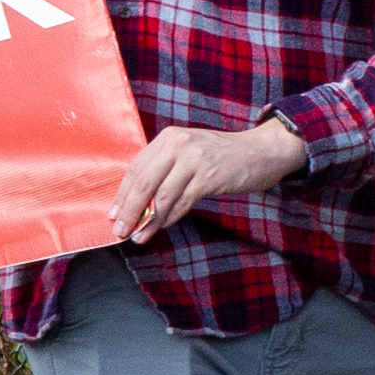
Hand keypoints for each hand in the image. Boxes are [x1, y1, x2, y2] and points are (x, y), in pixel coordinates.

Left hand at [111, 116, 306, 241]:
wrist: (262, 151)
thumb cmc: (221, 156)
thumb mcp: (188, 153)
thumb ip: (164, 169)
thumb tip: (138, 200)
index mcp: (167, 138)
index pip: (136, 169)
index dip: (123, 194)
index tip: (113, 214)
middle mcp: (177, 145)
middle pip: (144, 182)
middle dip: (129, 209)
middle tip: (120, 229)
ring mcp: (194, 160)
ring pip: (162, 195)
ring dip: (148, 219)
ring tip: (138, 235)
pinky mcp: (209, 176)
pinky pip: (182, 202)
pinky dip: (169, 217)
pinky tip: (161, 227)